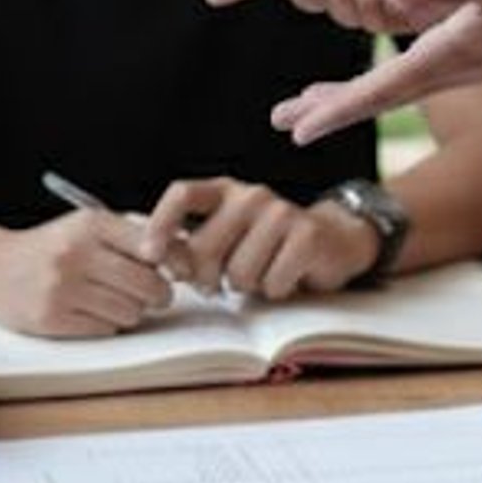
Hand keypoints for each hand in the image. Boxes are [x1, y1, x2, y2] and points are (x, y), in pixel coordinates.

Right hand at [0, 211, 173, 336]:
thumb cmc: (49, 247)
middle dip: (160, 293)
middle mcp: (76, 254)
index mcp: (89, 225)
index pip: (151, 244)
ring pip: (129, 311)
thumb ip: (130, 233)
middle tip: (158, 295)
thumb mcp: (85, 226)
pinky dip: (109, 324)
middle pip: (146, 283)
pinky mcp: (51, 319)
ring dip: (133, 311)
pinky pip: (105, 329)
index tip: (179, 270)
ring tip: (118, 301)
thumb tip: (180, 248)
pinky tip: (95, 312)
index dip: (173, 261)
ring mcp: (62, 288)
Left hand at [136, 176, 380, 300]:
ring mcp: (281, 212)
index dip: (160, 224)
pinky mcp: (308, 234)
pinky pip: (272, 283)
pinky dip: (275, 291)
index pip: (182, 193)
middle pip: (204, 248)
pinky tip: (286, 276)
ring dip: (247, 287)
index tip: (149, 256)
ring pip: (238, 273)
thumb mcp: (225, 238)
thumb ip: (190, 244)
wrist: (331, 241)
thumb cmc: (265, 247)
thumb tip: (151, 259)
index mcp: (224, 191)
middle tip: (224, 282)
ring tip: (262, 273)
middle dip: (209, 278)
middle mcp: (251, 195)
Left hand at [272, 0, 481, 145]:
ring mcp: (458, 62)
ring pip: (389, 85)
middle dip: (329, 107)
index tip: (298, 130)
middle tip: (284, 121)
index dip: (337, 108)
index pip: (379, 89)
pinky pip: (408, 72)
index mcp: (447, 54)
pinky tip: (373, 73)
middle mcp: (447, 66)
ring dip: (347, 93)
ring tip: (307, 103)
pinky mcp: (467, 50)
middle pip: (375, 95)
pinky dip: (377, 77)